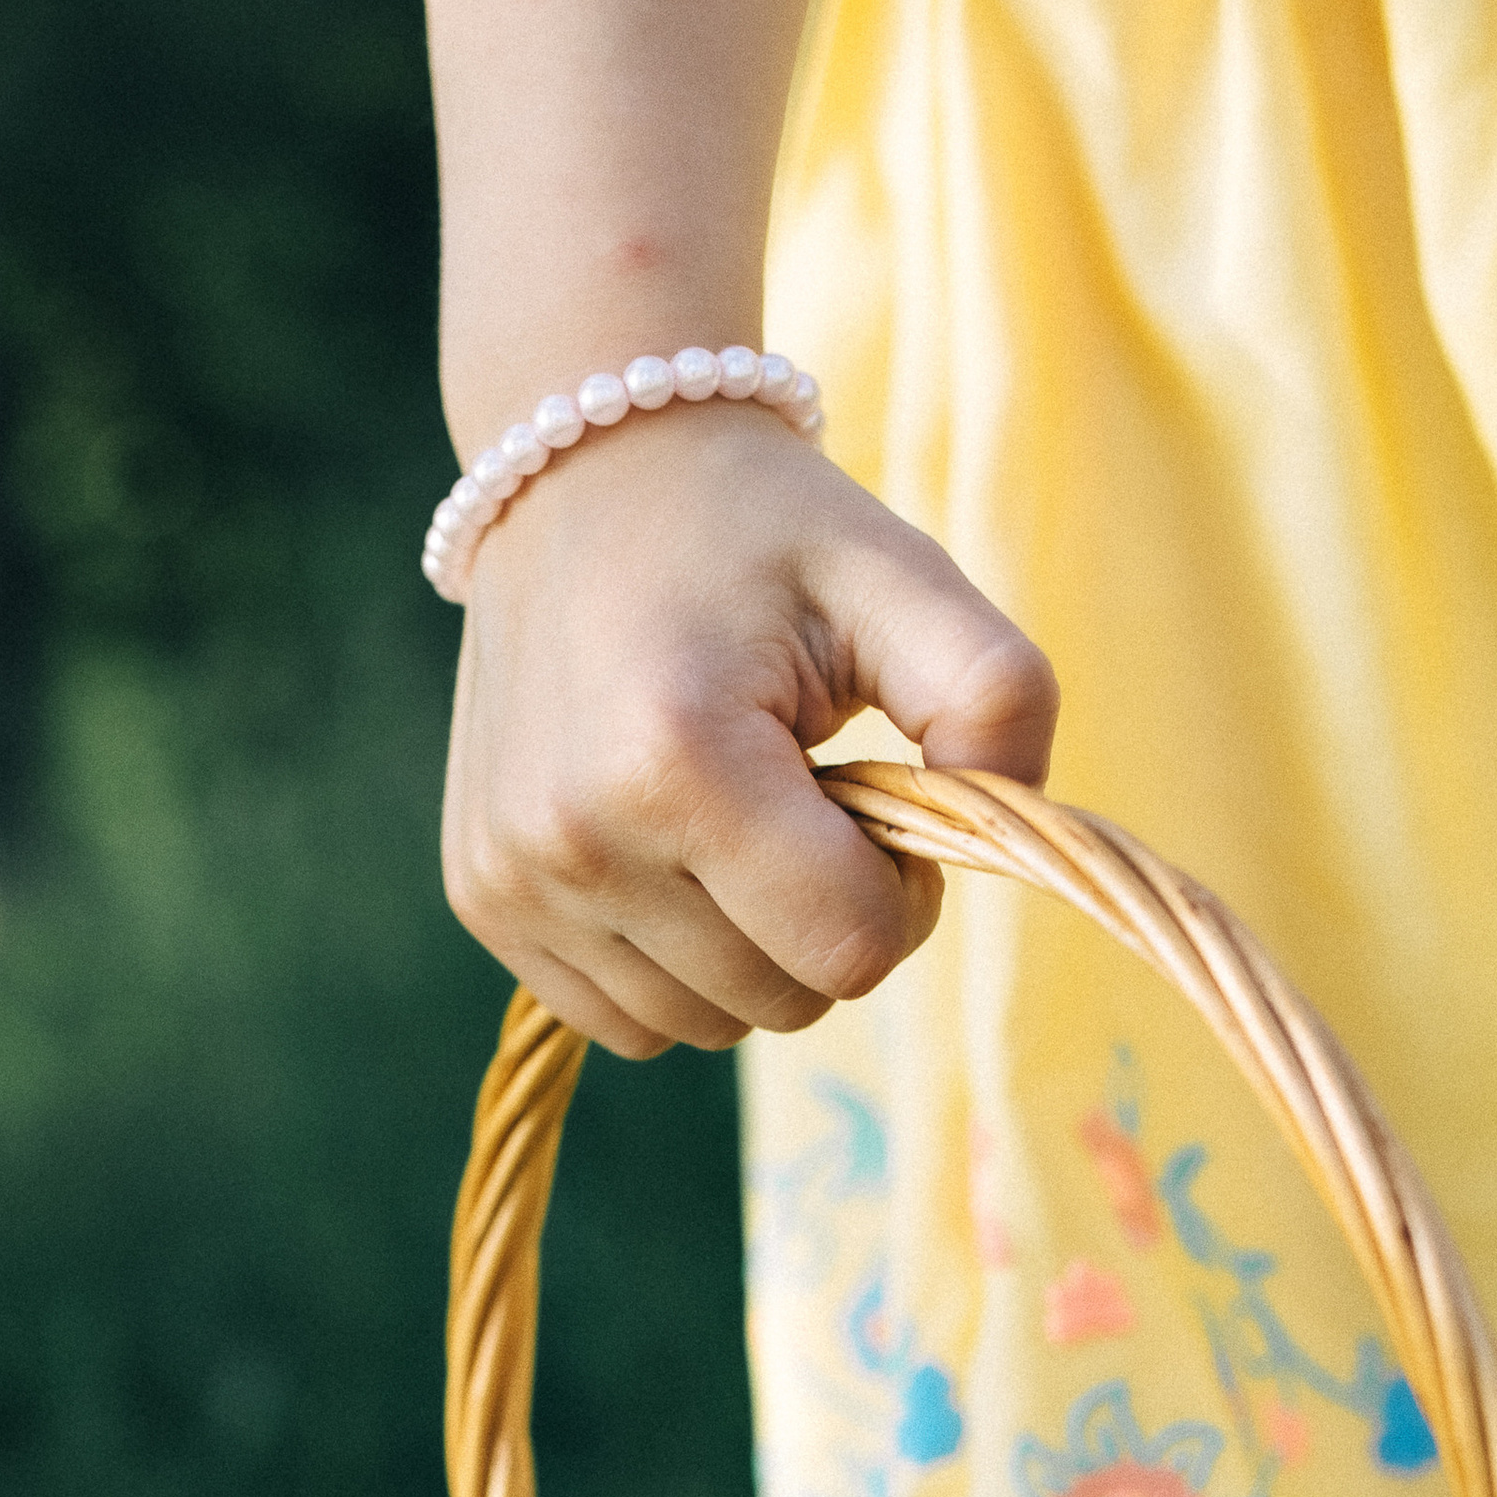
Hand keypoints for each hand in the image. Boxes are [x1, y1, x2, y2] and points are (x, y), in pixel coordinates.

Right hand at [440, 405, 1057, 1058]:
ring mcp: (513, 878)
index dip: (903, 892)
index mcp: (679, 762)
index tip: (878, 801)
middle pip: (782, 1003)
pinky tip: (672, 852)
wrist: (581, 469)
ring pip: (705, 1027)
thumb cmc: (762, 527)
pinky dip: (675, 966)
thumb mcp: (904, 577)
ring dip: (752, 949)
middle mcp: (576, 840)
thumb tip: (1013, 825)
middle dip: (827, 918)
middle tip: (807, 797)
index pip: (852, 949)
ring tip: (734, 816)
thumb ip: (1001, 697)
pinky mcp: (483, 899)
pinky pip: (626, 1020)